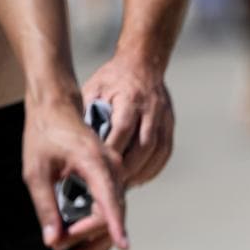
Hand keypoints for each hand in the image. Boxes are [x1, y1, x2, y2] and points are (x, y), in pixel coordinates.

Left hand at [22, 93, 127, 249]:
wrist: (56, 107)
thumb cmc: (44, 134)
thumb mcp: (36, 173)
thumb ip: (45, 207)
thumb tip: (52, 239)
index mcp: (95, 163)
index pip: (110, 200)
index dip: (116, 226)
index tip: (123, 245)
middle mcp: (113, 167)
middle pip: (113, 213)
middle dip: (91, 240)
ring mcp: (115, 171)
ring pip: (114, 212)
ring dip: (95, 237)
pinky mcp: (110, 176)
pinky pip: (110, 204)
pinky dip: (98, 224)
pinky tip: (84, 241)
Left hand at [81, 55, 173, 187]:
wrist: (143, 64)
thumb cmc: (113, 78)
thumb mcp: (93, 88)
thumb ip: (88, 113)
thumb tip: (79, 143)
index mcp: (130, 97)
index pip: (123, 129)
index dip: (113, 151)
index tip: (99, 168)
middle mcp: (151, 108)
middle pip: (144, 145)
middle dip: (128, 168)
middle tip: (112, 184)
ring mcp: (164, 117)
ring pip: (158, 151)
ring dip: (143, 171)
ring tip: (126, 185)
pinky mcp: (170, 124)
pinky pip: (166, 152)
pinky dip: (154, 168)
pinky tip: (140, 177)